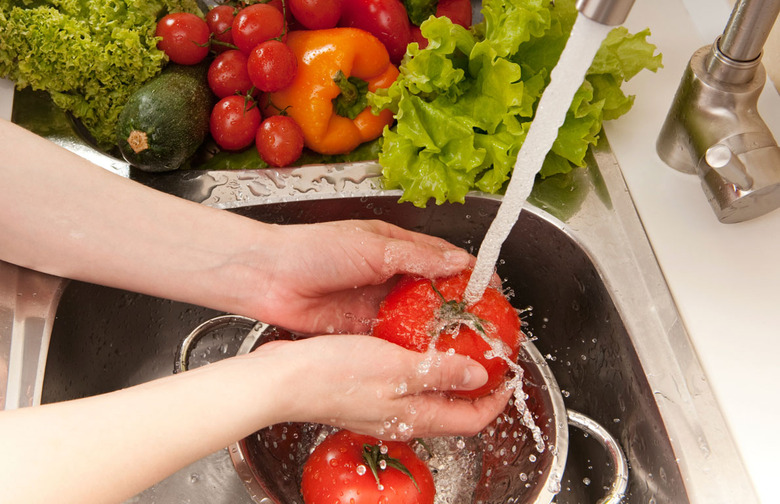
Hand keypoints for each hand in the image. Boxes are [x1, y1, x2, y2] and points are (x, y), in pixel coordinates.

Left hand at [244, 220, 473, 333]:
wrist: (269, 277)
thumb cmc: (315, 249)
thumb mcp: (371, 247)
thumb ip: (416, 257)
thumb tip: (458, 264)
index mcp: (395, 247)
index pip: (444, 259)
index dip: (470, 274)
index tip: (493, 291)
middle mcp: (390, 275)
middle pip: (435, 293)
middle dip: (460, 308)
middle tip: (484, 328)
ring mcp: (377, 303)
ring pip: (417, 319)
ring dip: (438, 331)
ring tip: (465, 348)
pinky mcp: (363, 328)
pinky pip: (394, 339)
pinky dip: (412, 348)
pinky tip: (429, 360)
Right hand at [249, 334, 512, 438]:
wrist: (283, 380)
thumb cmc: (333, 375)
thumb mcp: (397, 368)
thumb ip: (441, 372)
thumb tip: (480, 377)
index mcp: (415, 416)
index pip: (472, 418)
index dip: (496, 400)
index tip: (509, 375)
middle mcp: (402, 417)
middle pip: (454, 408)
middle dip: (477, 385)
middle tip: (488, 354)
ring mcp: (383, 406)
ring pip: (430, 395)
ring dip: (449, 373)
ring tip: (458, 342)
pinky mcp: (367, 392)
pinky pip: (406, 383)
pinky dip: (421, 365)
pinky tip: (414, 340)